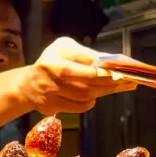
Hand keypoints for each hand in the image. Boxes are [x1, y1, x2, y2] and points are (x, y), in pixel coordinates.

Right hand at [22, 37, 136, 114]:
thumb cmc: (50, 62)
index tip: (121, 71)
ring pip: (86, 97)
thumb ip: (82, 52)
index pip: (86, 70)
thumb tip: (105, 61)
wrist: (27, 85)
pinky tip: (95, 96)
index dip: (106, 73)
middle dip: (110, 83)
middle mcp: (52, 82)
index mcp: (55, 64)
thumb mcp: (62, 48)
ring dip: (103, 92)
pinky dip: (90, 102)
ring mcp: (51, 97)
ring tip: (117, 86)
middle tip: (128, 81)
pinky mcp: (54, 108)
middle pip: (88, 85)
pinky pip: (79, 107)